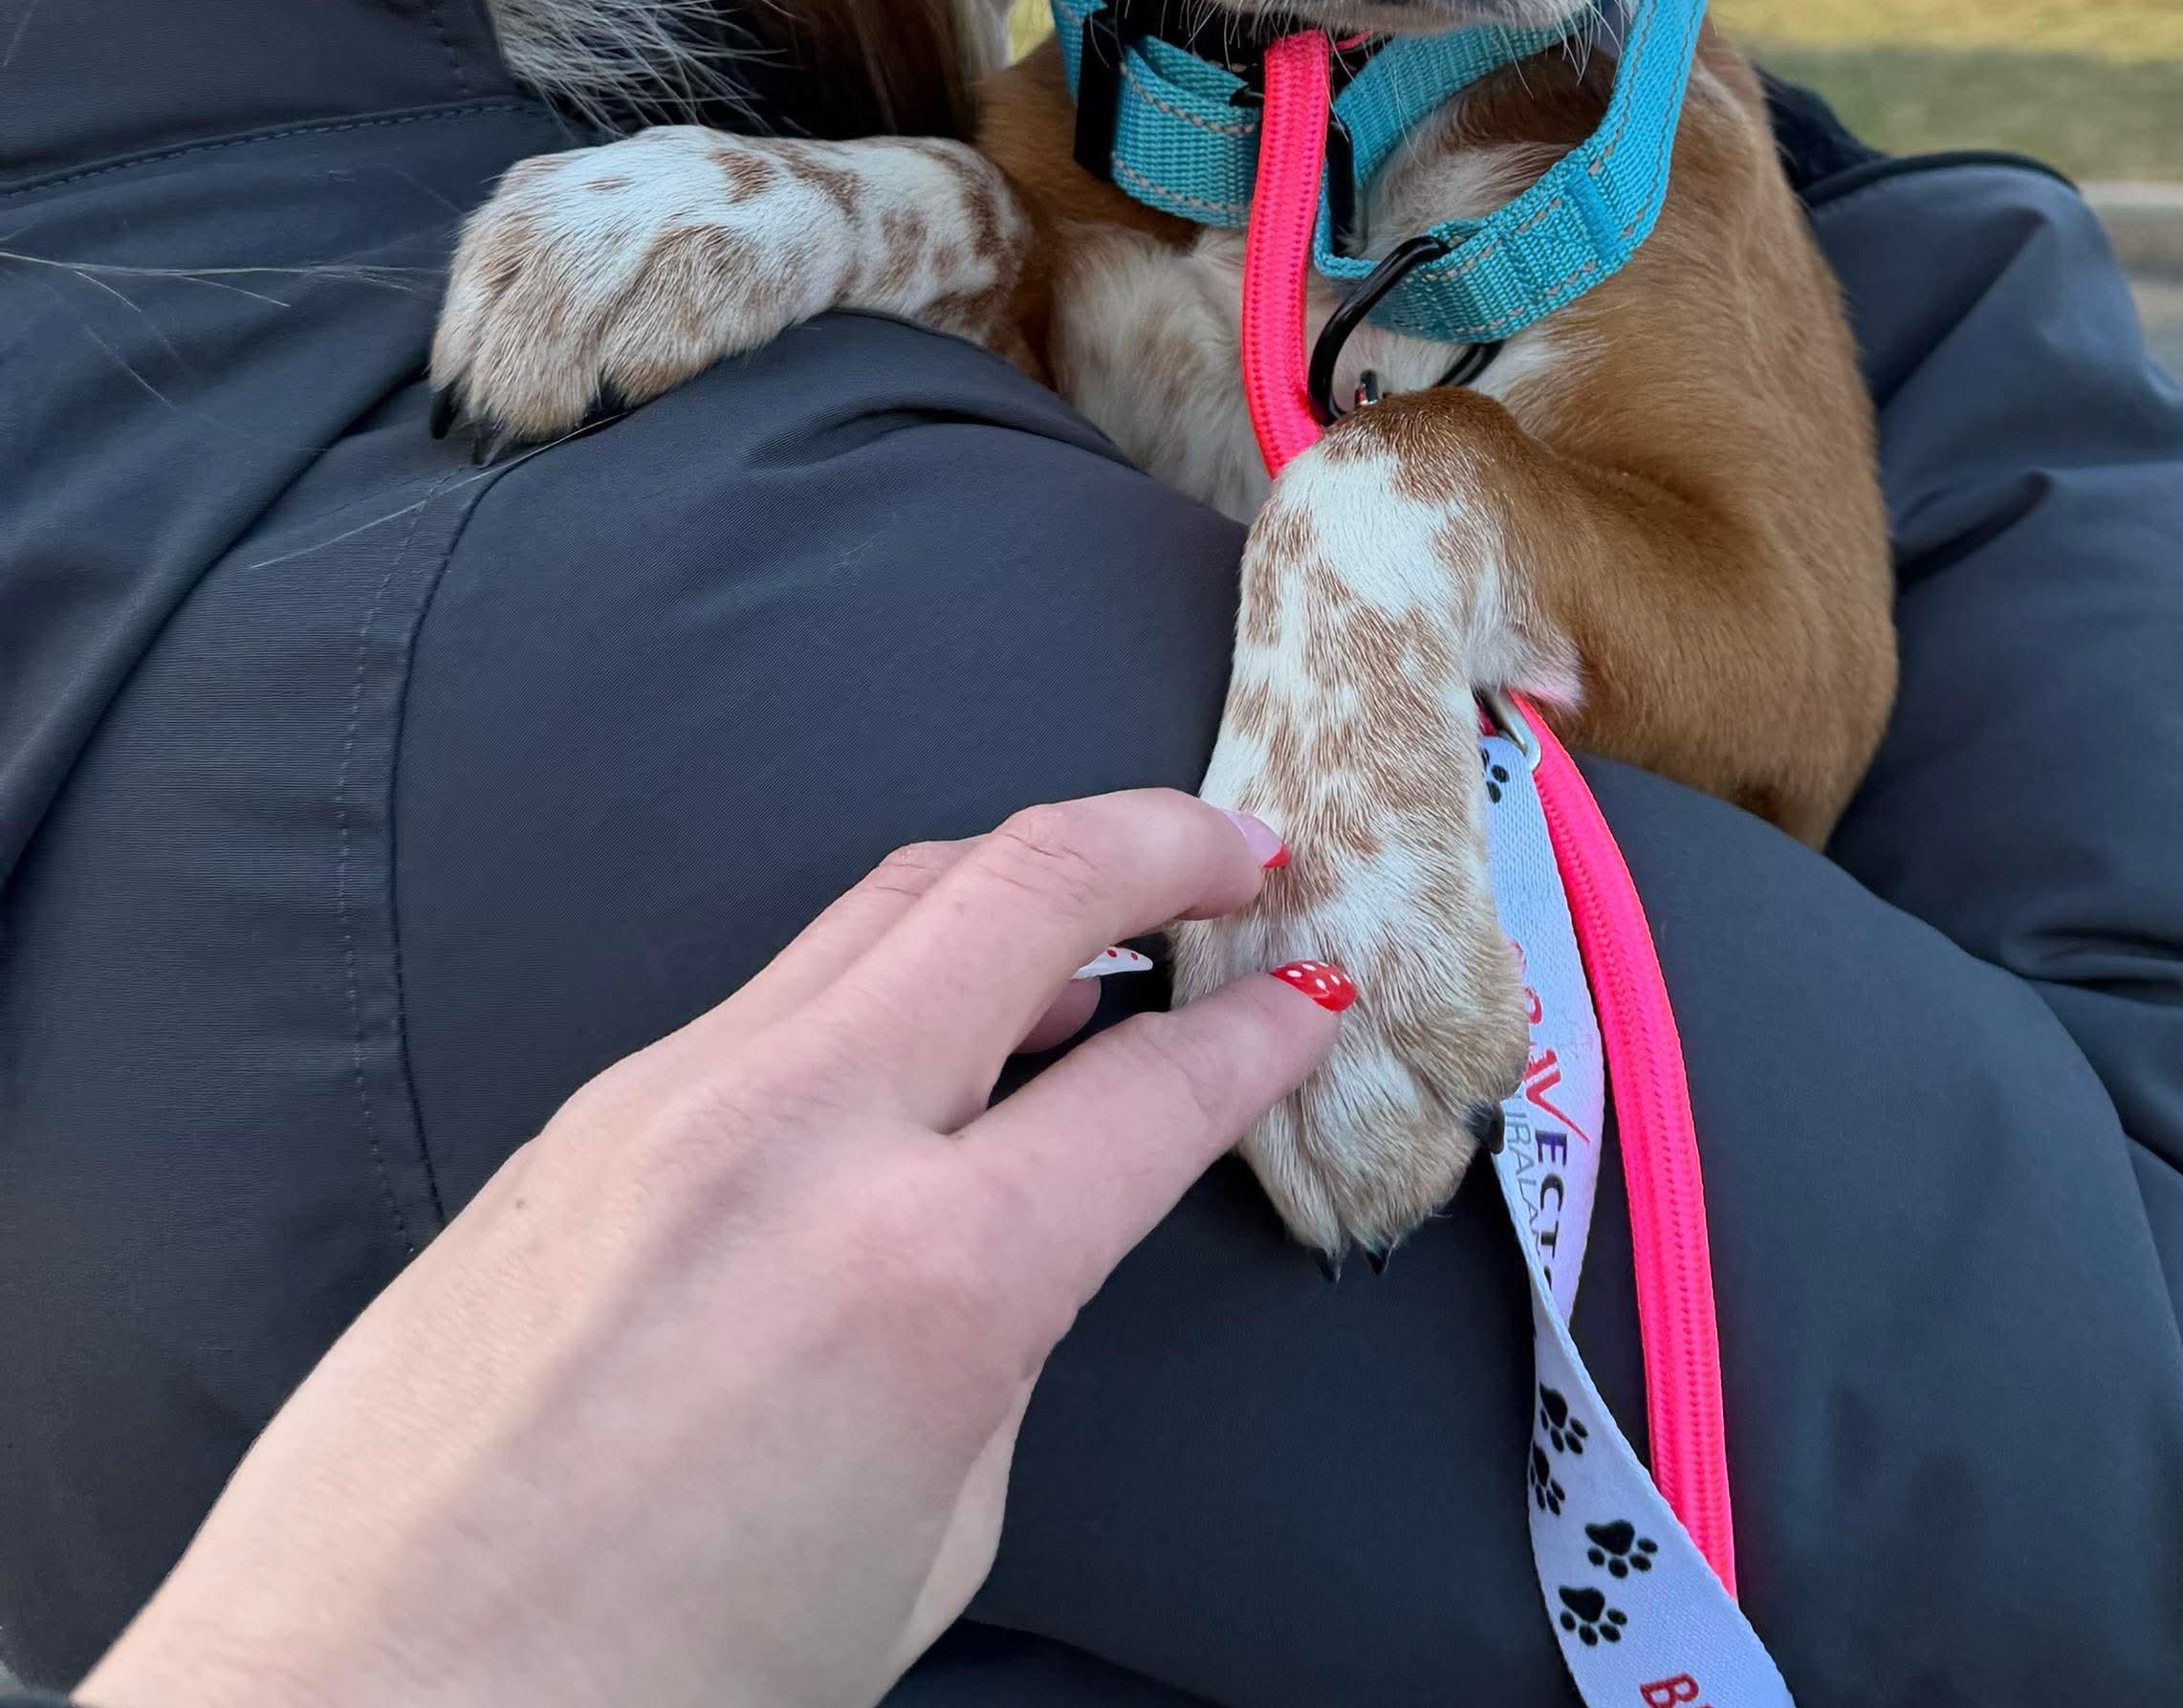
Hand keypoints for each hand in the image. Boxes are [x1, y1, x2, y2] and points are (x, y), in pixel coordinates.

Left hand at [80, 792, 1347, 1707]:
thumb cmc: (647, 1691)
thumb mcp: (924, 1543)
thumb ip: (998, 1346)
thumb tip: (1024, 1220)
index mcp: (924, 1279)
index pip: (1152, 1089)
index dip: (1264, 1038)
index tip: (1315, 997)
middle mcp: (801, 1137)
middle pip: (1025, 885)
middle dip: (1166, 841)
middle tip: (1248, 850)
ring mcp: (673, 1098)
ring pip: (893, 895)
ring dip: (1027, 873)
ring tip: (1114, 900)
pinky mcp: (587, 1110)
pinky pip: (782, 982)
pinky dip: (897, 960)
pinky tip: (933, 1024)